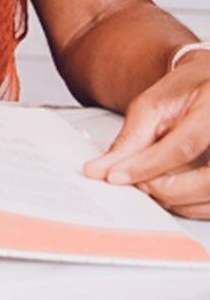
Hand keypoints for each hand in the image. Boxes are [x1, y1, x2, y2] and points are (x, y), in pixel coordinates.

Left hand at [82, 52, 209, 218]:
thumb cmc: (185, 93)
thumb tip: (101, 170)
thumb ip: (131, 139)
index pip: (184, 146)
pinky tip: (168, 192)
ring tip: (148, 185)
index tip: (115, 176)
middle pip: (206, 182)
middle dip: (164, 189)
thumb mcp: (153, 106)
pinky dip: (187, 206)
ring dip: (175, 201)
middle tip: (134, 184)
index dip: (147, 165)